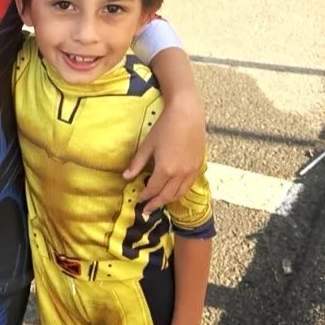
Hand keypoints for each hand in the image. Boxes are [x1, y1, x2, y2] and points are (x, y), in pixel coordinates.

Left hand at [124, 93, 205, 214]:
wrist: (187, 114)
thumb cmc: (164, 127)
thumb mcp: (147, 145)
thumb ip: (137, 163)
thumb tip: (125, 177)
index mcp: (165, 169)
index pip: (153, 190)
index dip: (145, 197)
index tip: (138, 201)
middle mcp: (180, 174)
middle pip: (167, 196)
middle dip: (155, 204)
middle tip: (147, 210)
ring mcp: (191, 171)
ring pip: (179, 193)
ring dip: (168, 200)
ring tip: (159, 203)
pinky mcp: (198, 165)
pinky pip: (188, 185)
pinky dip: (180, 192)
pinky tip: (173, 191)